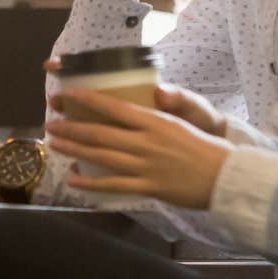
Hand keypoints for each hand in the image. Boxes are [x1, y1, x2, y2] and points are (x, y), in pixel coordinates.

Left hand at [45, 87, 230, 208]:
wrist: (226, 176)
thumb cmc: (205, 147)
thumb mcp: (182, 121)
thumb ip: (161, 110)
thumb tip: (154, 92)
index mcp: (155, 121)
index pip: (114, 106)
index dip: (86, 100)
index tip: (66, 95)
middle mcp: (147, 141)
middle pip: (101, 132)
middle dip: (72, 127)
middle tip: (51, 122)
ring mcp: (146, 165)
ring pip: (102, 156)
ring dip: (75, 149)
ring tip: (54, 144)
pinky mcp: (149, 187)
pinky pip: (113, 184)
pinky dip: (91, 182)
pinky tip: (73, 178)